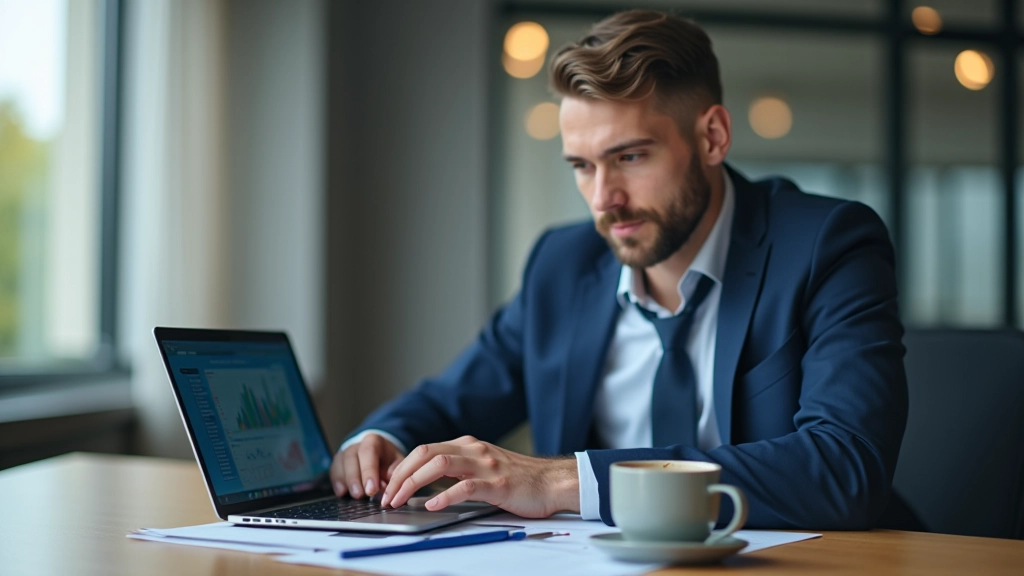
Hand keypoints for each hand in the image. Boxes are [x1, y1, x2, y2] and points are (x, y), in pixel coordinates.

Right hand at [330, 433, 404, 498]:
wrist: (379, 454)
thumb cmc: (389, 461)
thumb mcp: (397, 463)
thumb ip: (394, 473)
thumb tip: (387, 487)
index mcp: (374, 441)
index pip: (368, 452)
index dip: (368, 471)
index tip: (372, 489)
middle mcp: (357, 444)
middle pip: (351, 458)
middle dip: (355, 478)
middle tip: (360, 495)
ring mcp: (345, 452)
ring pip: (341, 464)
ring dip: (346, 481)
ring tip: (354, 495)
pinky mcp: (338, 462)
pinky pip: (334, 471)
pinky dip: (337, 482)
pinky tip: (342, 492)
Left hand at [380, 435, 579, 517]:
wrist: (553, 482)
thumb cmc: (519, 479)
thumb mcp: (483, 467)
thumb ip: (458, 471)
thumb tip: (425, 486)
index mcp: (467, 445)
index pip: (423, 450)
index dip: (401, 468)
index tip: (389, 487)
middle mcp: (473, 450)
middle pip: (425, 454)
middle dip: (400, 475)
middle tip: (387, 496)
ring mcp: (485, 465)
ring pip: (439, 465)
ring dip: (413, 484)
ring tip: (400, 501)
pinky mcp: (498, 484)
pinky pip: (465, 487)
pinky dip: (444, 496)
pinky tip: (432, 506)